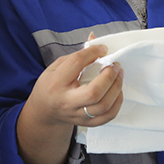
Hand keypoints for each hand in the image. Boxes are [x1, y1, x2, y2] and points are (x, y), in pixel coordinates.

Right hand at [16, 35, 123, 163]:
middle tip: (115, 65)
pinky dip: (117, 103)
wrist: (45, 110)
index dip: (92, 53)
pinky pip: (108, 116)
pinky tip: (117, 91)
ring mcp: (77, 115)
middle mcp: (67, 101)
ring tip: (119, 75)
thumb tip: (96, 41)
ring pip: (104, 106)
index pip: (76, 64)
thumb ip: (77, 55)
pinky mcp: (87, 123)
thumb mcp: (57, 66)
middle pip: (94, 92)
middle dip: (109, 76)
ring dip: (117, 88)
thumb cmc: (51, 84)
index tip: (103, 49)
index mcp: (56, 82)